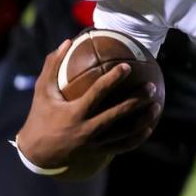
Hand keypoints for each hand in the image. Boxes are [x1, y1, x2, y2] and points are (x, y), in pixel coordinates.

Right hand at [15, 39, 160, 172]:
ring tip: (157, 105)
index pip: (97, 93)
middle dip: (137, 100)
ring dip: (143, 119)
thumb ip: (53, 66)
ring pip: (124, 133)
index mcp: (73, 113)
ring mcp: (94, 144)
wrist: (37, 154)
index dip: (113, 79)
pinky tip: (149, 127)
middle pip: (117, 114)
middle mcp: (86, 129)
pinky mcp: (98, 153)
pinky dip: (137, 138)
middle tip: (151, 86)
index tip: (127, 66)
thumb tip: (67, 41)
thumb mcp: (42, 91)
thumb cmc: (41, 116)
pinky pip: (122, 146)